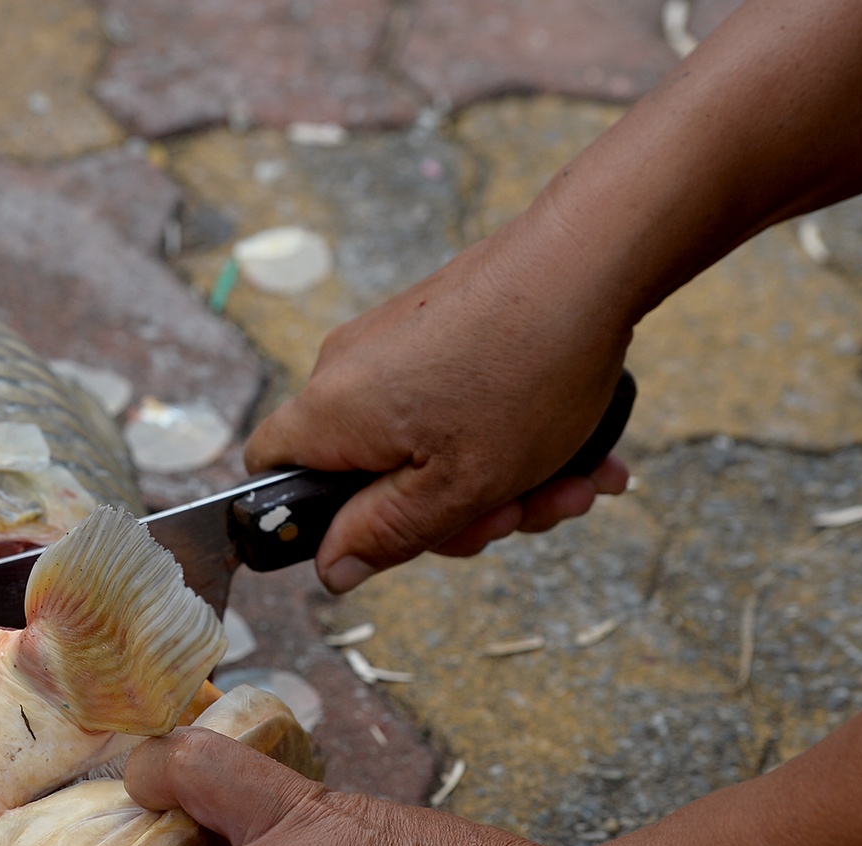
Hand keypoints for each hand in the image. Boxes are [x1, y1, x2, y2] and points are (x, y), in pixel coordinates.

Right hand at [242, 232, 631, 593]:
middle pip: (369, 477)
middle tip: (520, 516)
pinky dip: (512, 437)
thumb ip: (386, 535)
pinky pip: (458, 407)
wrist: (591, 256)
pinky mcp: (439, 328)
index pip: (270, 476)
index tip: (381, 540)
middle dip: (453, 514)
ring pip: (428, 448)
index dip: (308, 522)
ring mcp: (395, 346)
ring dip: (503, 483)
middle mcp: (348, 372)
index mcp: (331, 413)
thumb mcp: (458, 486)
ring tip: (576, 483)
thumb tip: (330, 572)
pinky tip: (582, 452)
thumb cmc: (525, 369)